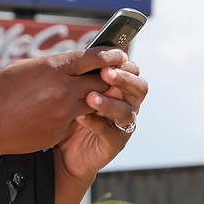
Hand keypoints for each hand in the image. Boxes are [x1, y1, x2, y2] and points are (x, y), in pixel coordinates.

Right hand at [0, 46, 131, 159]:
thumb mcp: (21, 68)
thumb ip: (47, 65)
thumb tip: (62, 63)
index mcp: (53, 68)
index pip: (93, 57)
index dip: (109, 55)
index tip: (119, 53)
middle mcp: (63, 88)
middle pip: (101, 80)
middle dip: (109, 77)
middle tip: (115, 75)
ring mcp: (64, 111)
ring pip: (93, 101)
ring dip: (95, 98)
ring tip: (95, 95)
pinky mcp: (60, 130)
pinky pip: (76, 119)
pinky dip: (75, 115)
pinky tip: (65, 113)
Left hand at [54, 58, 147, 182]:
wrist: (64, 150)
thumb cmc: (71, 113)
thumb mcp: (76, 90)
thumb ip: (85, 75)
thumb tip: (84, 53)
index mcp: (120, 88)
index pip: (131, 70)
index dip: (123, 63)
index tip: (107, 59)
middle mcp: (126, 104)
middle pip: (139, 88)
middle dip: (124, 79)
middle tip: (106, 73)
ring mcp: (123, 125)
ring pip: (127, 111)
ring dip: (109, 102)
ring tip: (90, 97)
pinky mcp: (115, 143)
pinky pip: (111, 132)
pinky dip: (96, 123)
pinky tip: (81, 117)